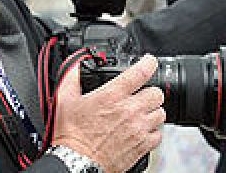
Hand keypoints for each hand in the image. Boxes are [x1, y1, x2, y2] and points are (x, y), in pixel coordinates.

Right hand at [51, 54, 165, 172]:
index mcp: (113, 95)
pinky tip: (141, 132)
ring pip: (160, 113)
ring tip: (140, 115)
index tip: (149, 62)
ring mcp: (138, 128)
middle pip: (156, 93)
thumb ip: (72, 79)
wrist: (75, 163)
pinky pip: (158, 134)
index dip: (149, 62)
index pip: (141, 71)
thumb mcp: (65, 101)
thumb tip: (75, 66)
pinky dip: (152, 132)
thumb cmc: (70, 136)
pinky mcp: (142, 145)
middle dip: (149, 92)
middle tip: (140, 97)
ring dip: (152, 112)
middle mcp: (129, 110)